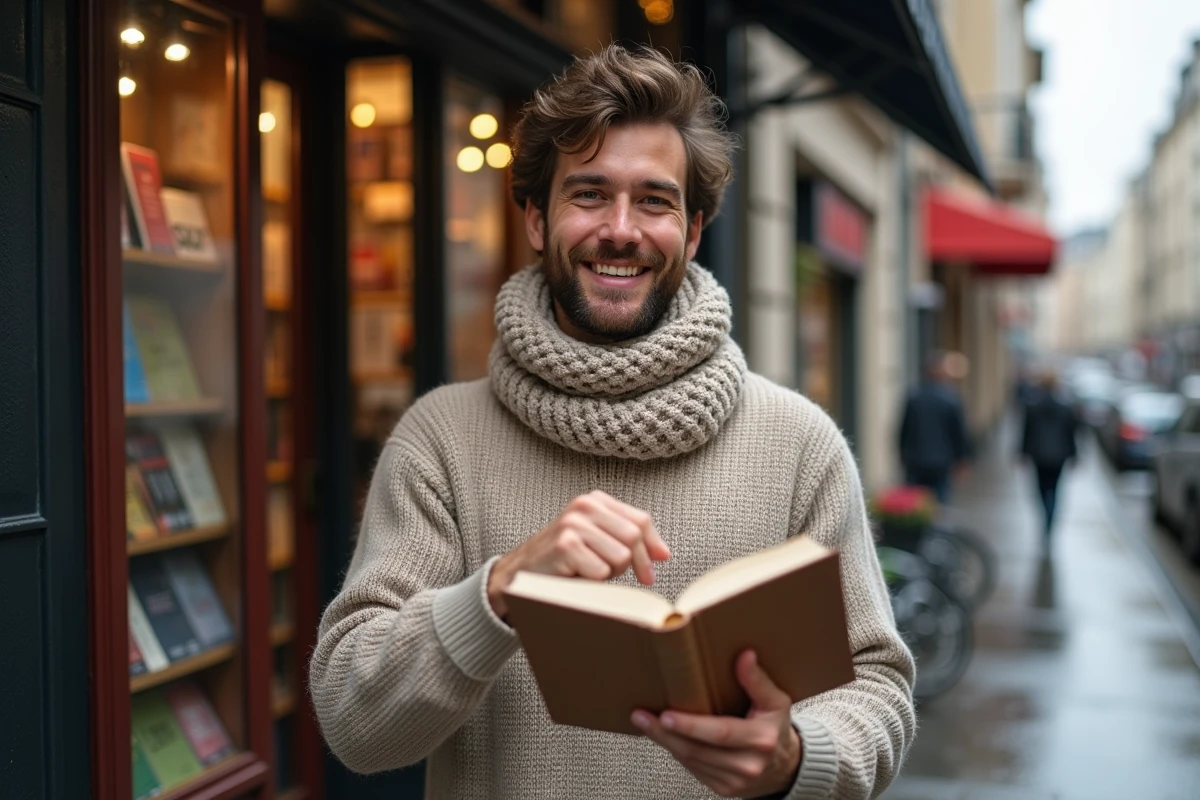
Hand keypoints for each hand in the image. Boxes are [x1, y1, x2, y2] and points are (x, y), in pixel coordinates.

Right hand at [487, 490, 669, 616]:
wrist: (518, 575)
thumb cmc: (563, 561)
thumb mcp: (597, 542)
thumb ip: (629, 540)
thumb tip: (664, 554)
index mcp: (595, 500)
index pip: (641, 521)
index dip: (651, 548)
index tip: (651, 571)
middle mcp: (584, 505)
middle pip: (634, 538)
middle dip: (631, 564)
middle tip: (612, 576)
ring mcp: (574, 523)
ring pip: (620, 556)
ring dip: (609, 574)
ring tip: (587, 572)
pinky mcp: (565, 545)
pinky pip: (601, 572)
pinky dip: (592, 582)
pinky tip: (574, 576)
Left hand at [632, 651, 800, 797]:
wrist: (785, 767)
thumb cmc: (776, 728)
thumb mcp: (775, 701)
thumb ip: (758, 680)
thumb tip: (745, 656)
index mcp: (761, 739)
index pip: (720, 733)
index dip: (691, 726)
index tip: (666, 715)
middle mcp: (747, 764)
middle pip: (697, 750)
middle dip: (665, 733)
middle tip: (642, 716)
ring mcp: (734, 781)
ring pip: (690, 761)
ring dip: (665, 742)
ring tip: (645, 723)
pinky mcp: (723, 790)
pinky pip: (693, 769)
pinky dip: (676, 752)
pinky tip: (664, 737)